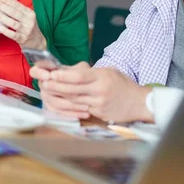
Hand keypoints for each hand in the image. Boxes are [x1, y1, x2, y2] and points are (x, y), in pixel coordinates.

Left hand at [0, 0, 46, 49]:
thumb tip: (2, 2)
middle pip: (13, 12)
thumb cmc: (28, 27)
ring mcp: (26, 30)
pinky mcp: (23, 39)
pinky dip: (4, 30)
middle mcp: (29, 20)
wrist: (37, 42)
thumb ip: (17, 10)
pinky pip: (12, 34)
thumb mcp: (26, 16)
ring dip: (1, 16)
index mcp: (29, 13)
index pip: (16, 4)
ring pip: (12, 22)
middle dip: (1, 6)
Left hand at [31, 62, 152, 122]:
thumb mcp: (108, 71)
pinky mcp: (99, 113)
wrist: (140, 103)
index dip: (63, 76)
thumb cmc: (123, 85)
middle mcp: (99, 90)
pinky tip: (60, 103)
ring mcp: (99, 103)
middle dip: (56, 86)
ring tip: (47, 91)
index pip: (79, 76)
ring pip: (74, 100)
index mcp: (102, 77)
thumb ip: (90, 72)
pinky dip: (69, 106)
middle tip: (43, 82)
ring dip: (59, 96)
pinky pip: (81, 109)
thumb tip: (68, 70)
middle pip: (73, 89)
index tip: (51, 74)